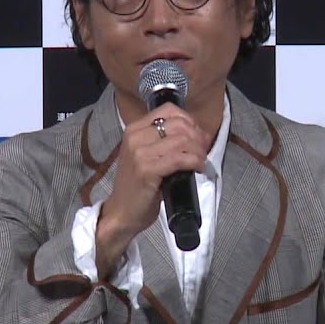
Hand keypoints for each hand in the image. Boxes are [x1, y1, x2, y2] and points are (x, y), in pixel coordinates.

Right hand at [95, 104, 210, 277]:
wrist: (121, 213)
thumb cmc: (137, 187)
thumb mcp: (146, 156)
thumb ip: (164, 142)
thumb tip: (197, 134)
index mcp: (134, 129)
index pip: (169, 111)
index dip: (190, 121)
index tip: (198, 136)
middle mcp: (135, 137)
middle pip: (179, 124)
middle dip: (197, 137)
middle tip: (203, 151)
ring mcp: (139, 153)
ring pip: (182, 140)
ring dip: (198, 151)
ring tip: (200, 162)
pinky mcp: (147, 169)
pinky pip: (180, 158)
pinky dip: (195, 162)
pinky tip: (197, 168)